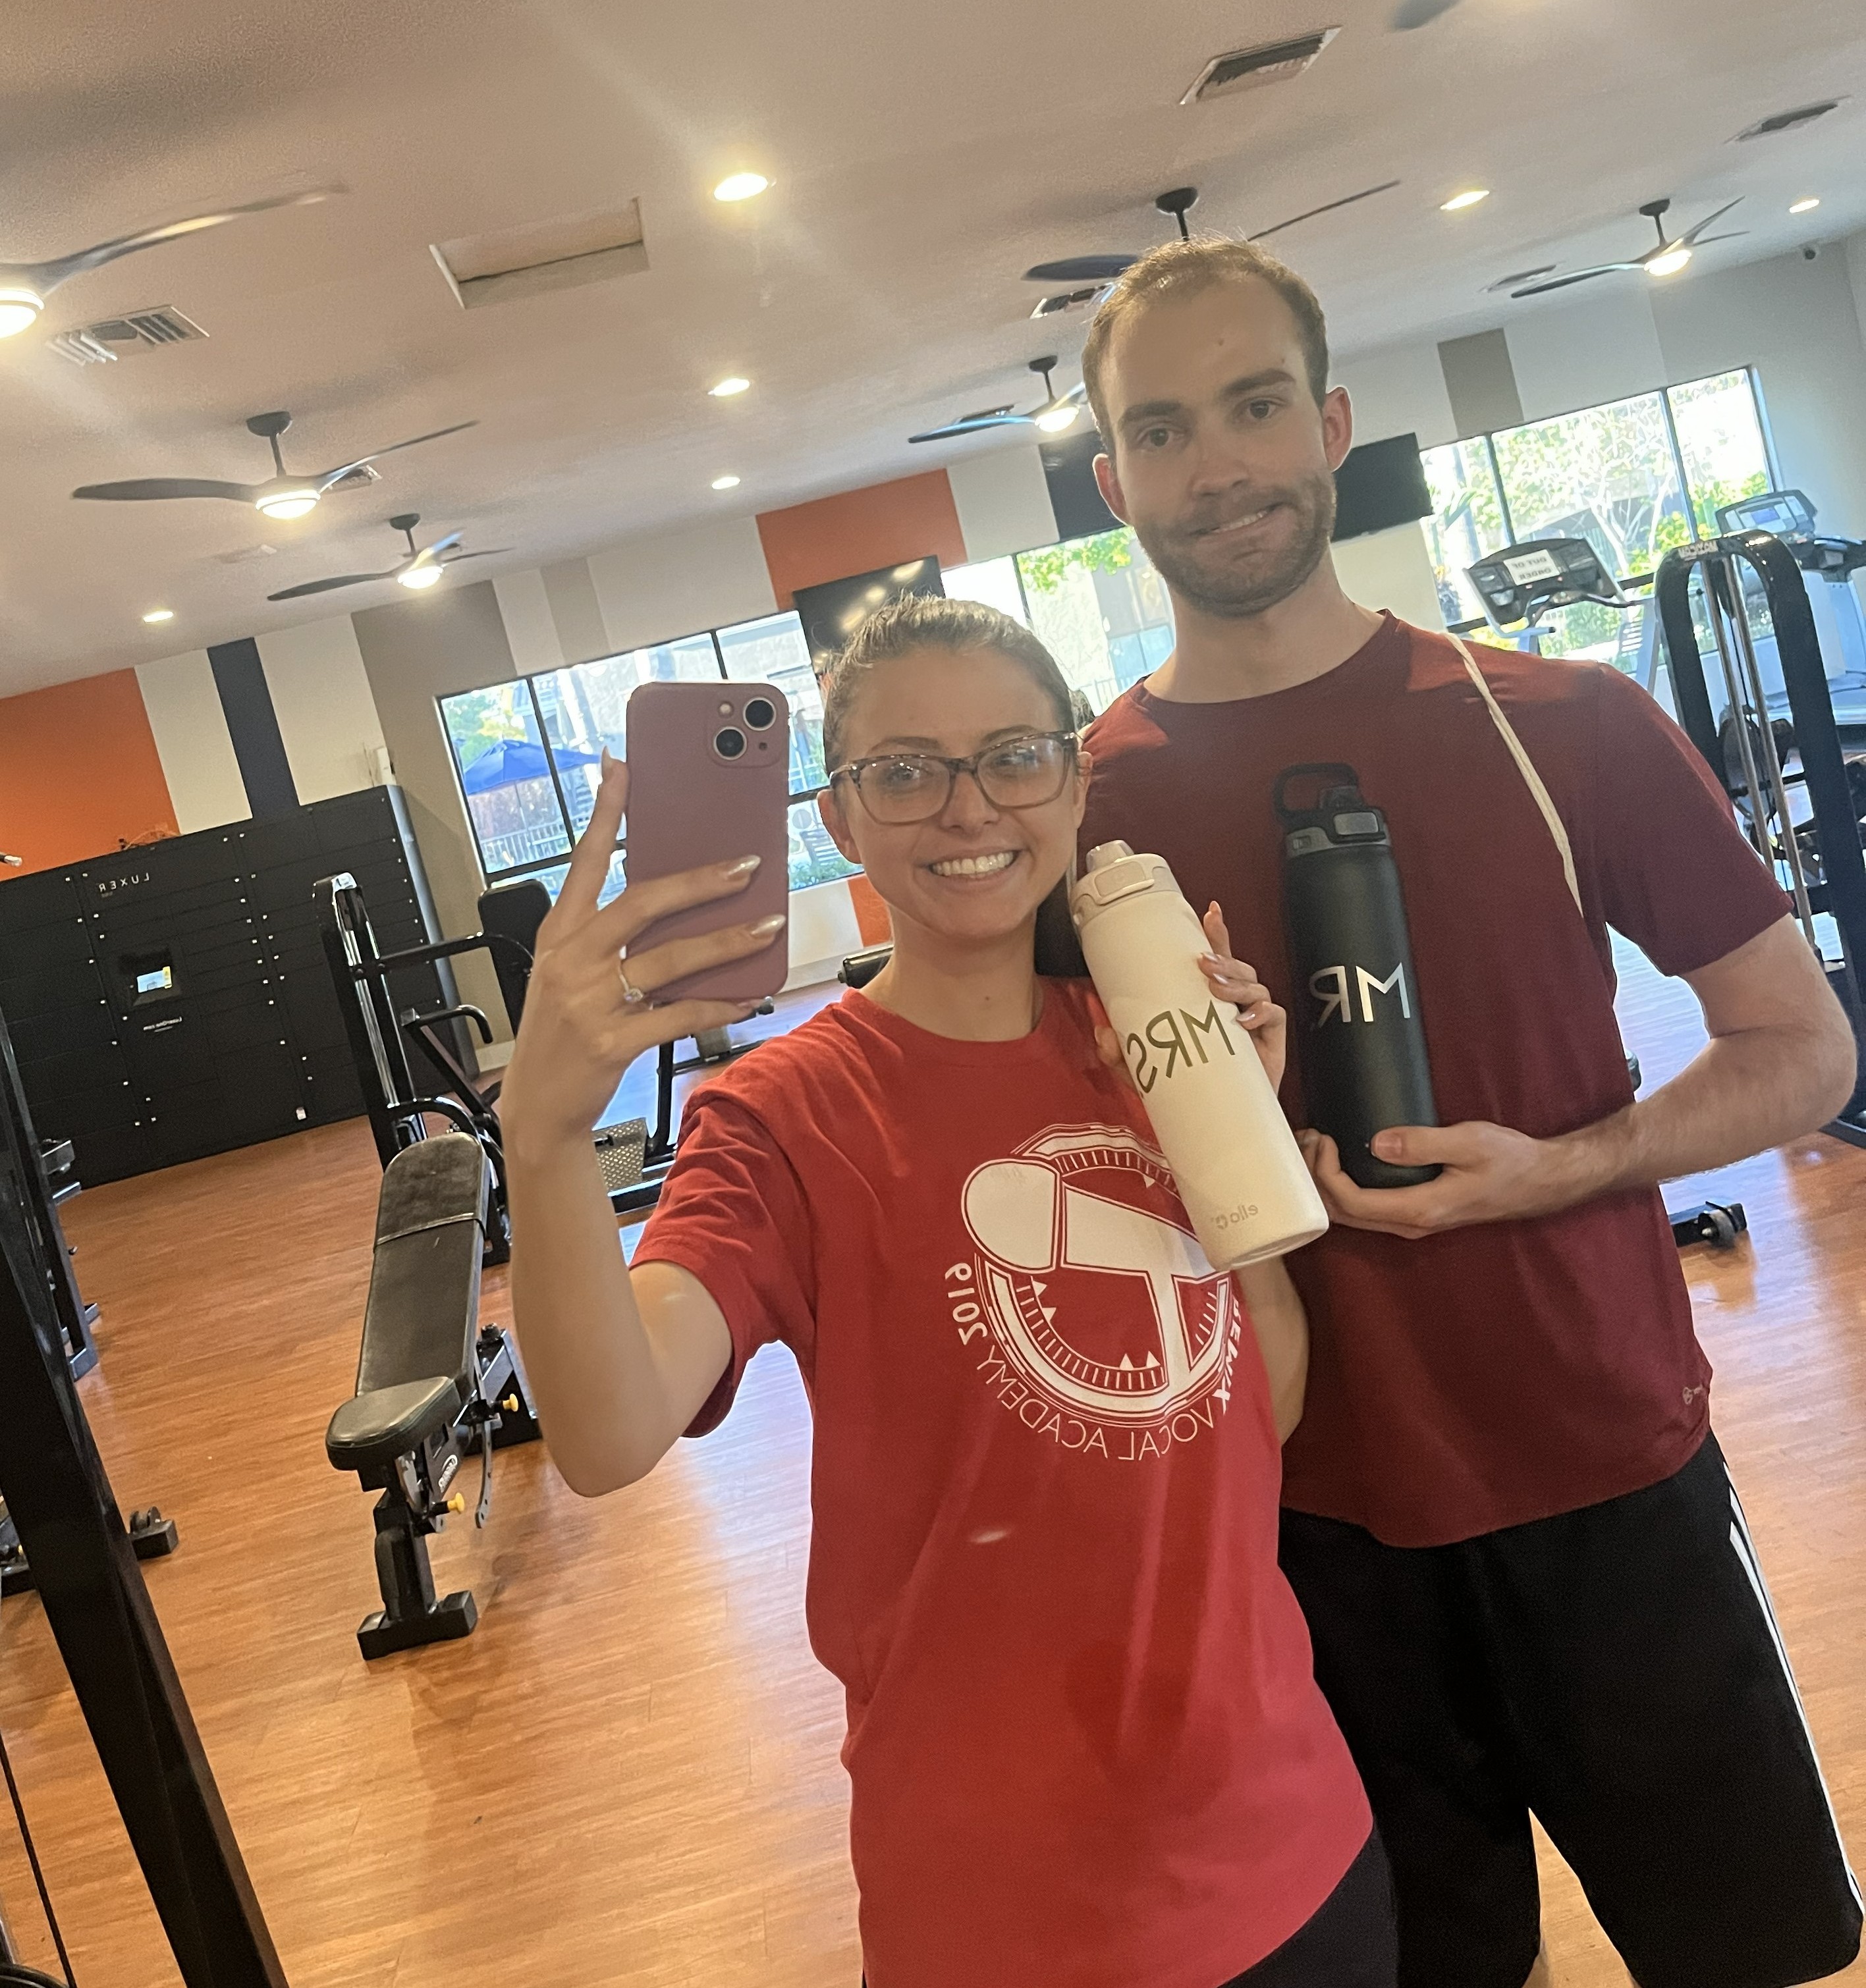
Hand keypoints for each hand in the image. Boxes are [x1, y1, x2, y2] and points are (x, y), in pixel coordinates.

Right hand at [497, 754, 785, 1148]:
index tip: (623, 767)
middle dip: (700, 881)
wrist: (537, 1106)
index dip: (606, 813)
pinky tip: (746, 998)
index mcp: (559, 933)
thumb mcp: (567, 973)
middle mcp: (571, 959)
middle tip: (746, 865)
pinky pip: (676, 1016)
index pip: (585, 860)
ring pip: (669, 958)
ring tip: (767, 927)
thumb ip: (607, 935)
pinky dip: (716, 1006)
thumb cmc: (561, 1034)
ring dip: (725, 942)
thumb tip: (672, 899)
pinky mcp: (610, 1042)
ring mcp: (589, 1001)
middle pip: (642, 903)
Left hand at [1091, 902, 1286, 1092]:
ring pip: (1255, 986)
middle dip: (1223, 959)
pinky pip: (1273, 1016)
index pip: (1217, 960)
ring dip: (1237, 982)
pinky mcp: (1272, 1043)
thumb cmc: (1190, 1088)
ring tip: (1216, 988)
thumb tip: (1103, 1033)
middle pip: (1238, 967)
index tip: (1209, 912)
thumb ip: (1123, 1054)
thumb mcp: (1148, 1070)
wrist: (1219, 1127)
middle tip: (1201, 964)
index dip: (1217, 935)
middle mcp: (1236, 1006)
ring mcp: (1256, 1023)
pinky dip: (1260, 1013)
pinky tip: (1243, 1020)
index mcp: (1211, 1002)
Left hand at [1297, 1120, 1574, 1239]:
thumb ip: (1423, 1144)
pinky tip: (1339, 1159)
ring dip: (1326, 1184)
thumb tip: (1377, 1144)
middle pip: (1342, 1214)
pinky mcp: (1416, 1212)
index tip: (1325, 1138)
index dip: (1326, 1173)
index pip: (1351, 1201)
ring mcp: (1413, 1222)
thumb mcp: (1469, 1142)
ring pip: (1352, 1214)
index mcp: (1419, 1210)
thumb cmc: (1510, 1159)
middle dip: (1316, 1178)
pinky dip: (1344, 1186)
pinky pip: (1367, 1208)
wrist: (1541, 1180)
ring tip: (1315, 1145)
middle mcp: (1410, 1224)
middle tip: (1308, 1138)